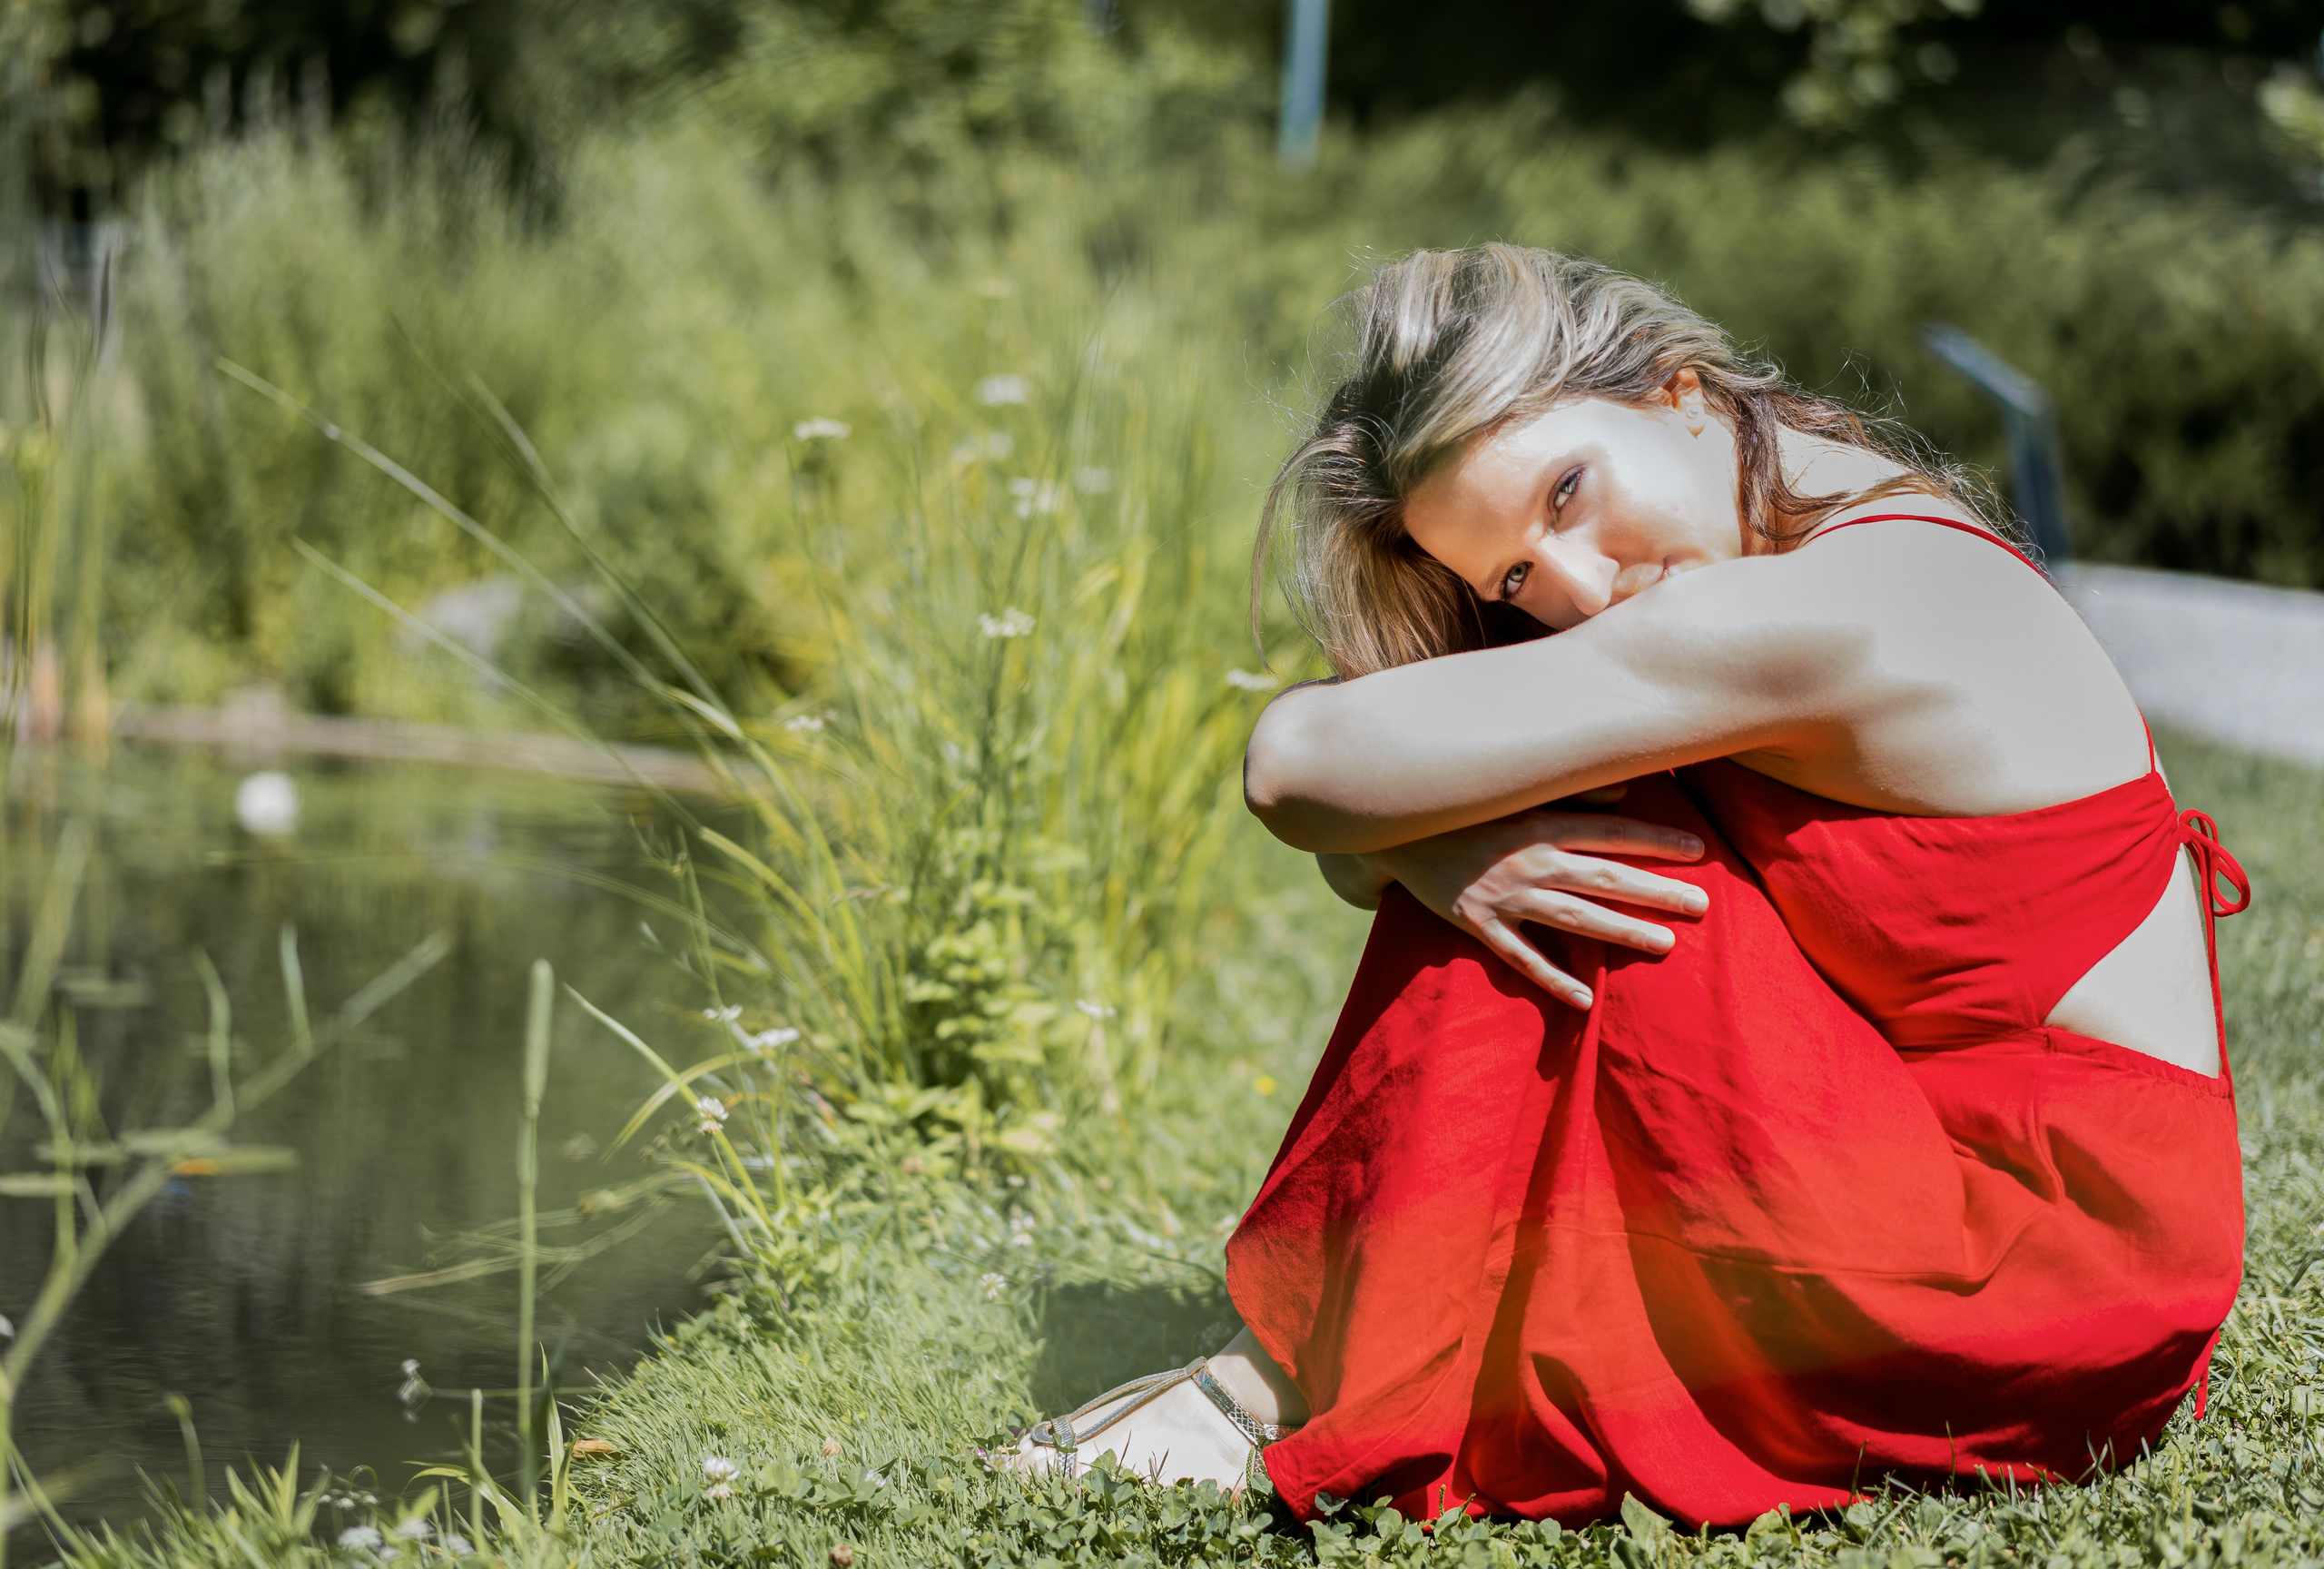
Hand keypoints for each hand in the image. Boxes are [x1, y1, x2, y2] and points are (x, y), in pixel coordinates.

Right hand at [1364, 803, 1707, 1009]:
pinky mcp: (1476, 924)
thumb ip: (1568, 791)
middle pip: (1604, 877)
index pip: (1611, 831)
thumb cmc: (1461, 803)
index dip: (1656, 840)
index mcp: (1538, 821)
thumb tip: (1623, 793)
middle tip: (1702, 905)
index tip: (1698, 850)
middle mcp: (1527, 860)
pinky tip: (1587, 1002)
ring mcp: (1503, 896)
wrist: (1391, 827)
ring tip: (1667, 944)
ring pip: (1574, 918)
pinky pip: (1521, 958)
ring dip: (1623, 932)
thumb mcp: (1512, 789)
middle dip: (1656, 891)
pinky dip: (1554, 980)